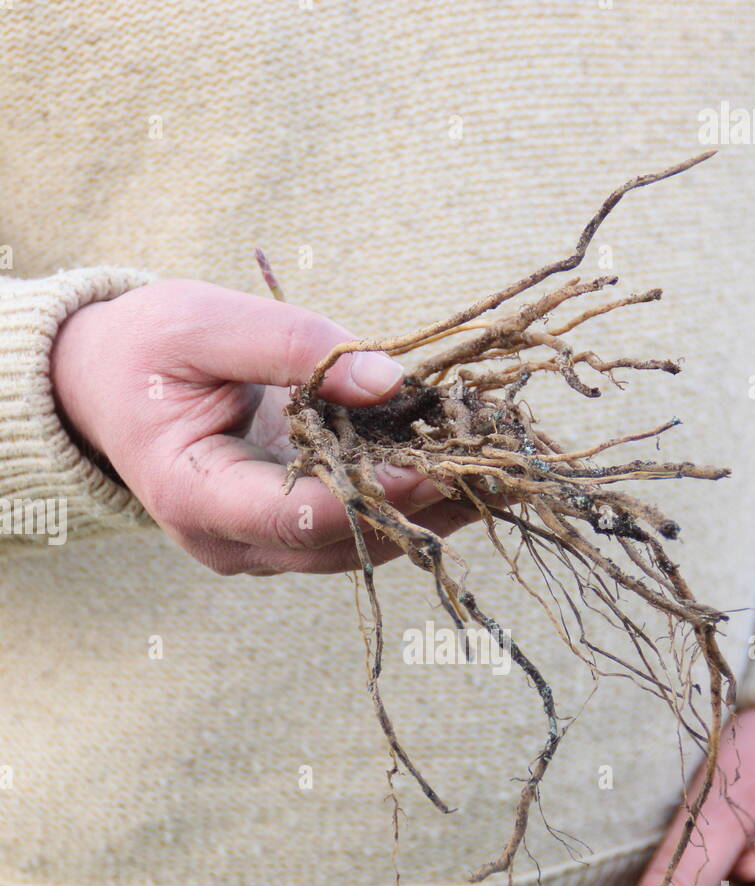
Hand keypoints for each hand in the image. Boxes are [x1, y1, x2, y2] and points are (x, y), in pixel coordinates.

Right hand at [50, 278, 469, 574]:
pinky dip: (414, 498)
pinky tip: (470, 469)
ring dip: (435, 510)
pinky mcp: (292, 532)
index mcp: (194, 498)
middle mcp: (232, 543)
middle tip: (505, 470)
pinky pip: (362, 526)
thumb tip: (390, 380)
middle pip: (346, 542)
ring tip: (507, 472)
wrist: (103, 387)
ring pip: (365, 545)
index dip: (374, 495)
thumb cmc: (143, 350)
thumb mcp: (201, 323)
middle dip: (426, 506)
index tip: (441, 465)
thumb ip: (292, 346)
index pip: (296, 515)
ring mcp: (263, 548)